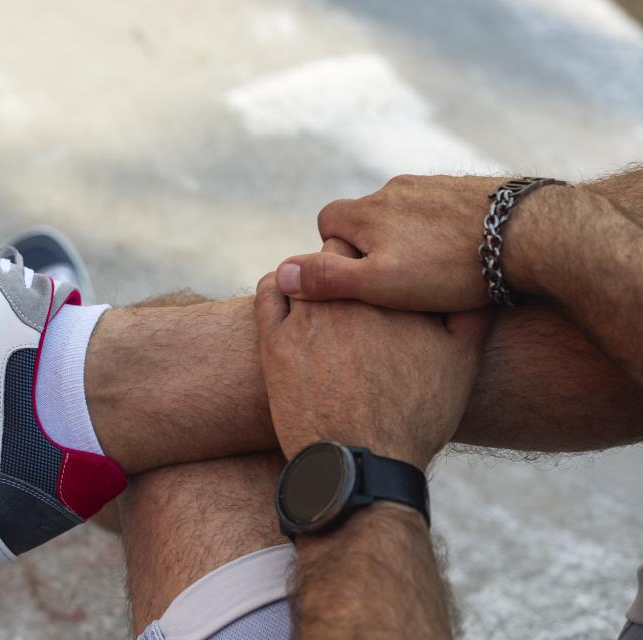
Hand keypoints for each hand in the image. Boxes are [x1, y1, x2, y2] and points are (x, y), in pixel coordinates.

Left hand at [256, 240, 492, 467]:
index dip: (375, 253)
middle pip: (336, 250)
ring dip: (310, 273)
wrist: (362, 465)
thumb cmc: (415, 417)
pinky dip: (277, 285)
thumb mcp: (460, 366)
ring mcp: (307, 317)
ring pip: (301, 268)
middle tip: (347, 277)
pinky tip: (287, 295)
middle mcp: (349, 298)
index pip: (377, 246)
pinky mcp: (274, 341)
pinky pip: (268, 291)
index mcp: (394, 296)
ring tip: (318, 289)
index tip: (375, 265)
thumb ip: (471, 316)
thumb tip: (479, 284)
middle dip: (342, 259)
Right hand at [275, 175, 503, 311]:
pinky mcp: (470, 189)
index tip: (354, 278)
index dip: (332, 250)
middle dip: (371, 246)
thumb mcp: (380, 284)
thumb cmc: (450, 267)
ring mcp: (435, 185)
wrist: (529, 232)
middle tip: (395, 282)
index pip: (328, 221)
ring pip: (405, 214)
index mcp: (368, 211)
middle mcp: (396, 189)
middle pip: (367, 217)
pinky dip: (442, 231)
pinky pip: (441, 211)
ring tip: (433, 273)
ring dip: (409, 238)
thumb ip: (328, 279)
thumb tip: (280, 273)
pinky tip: (463, 256)